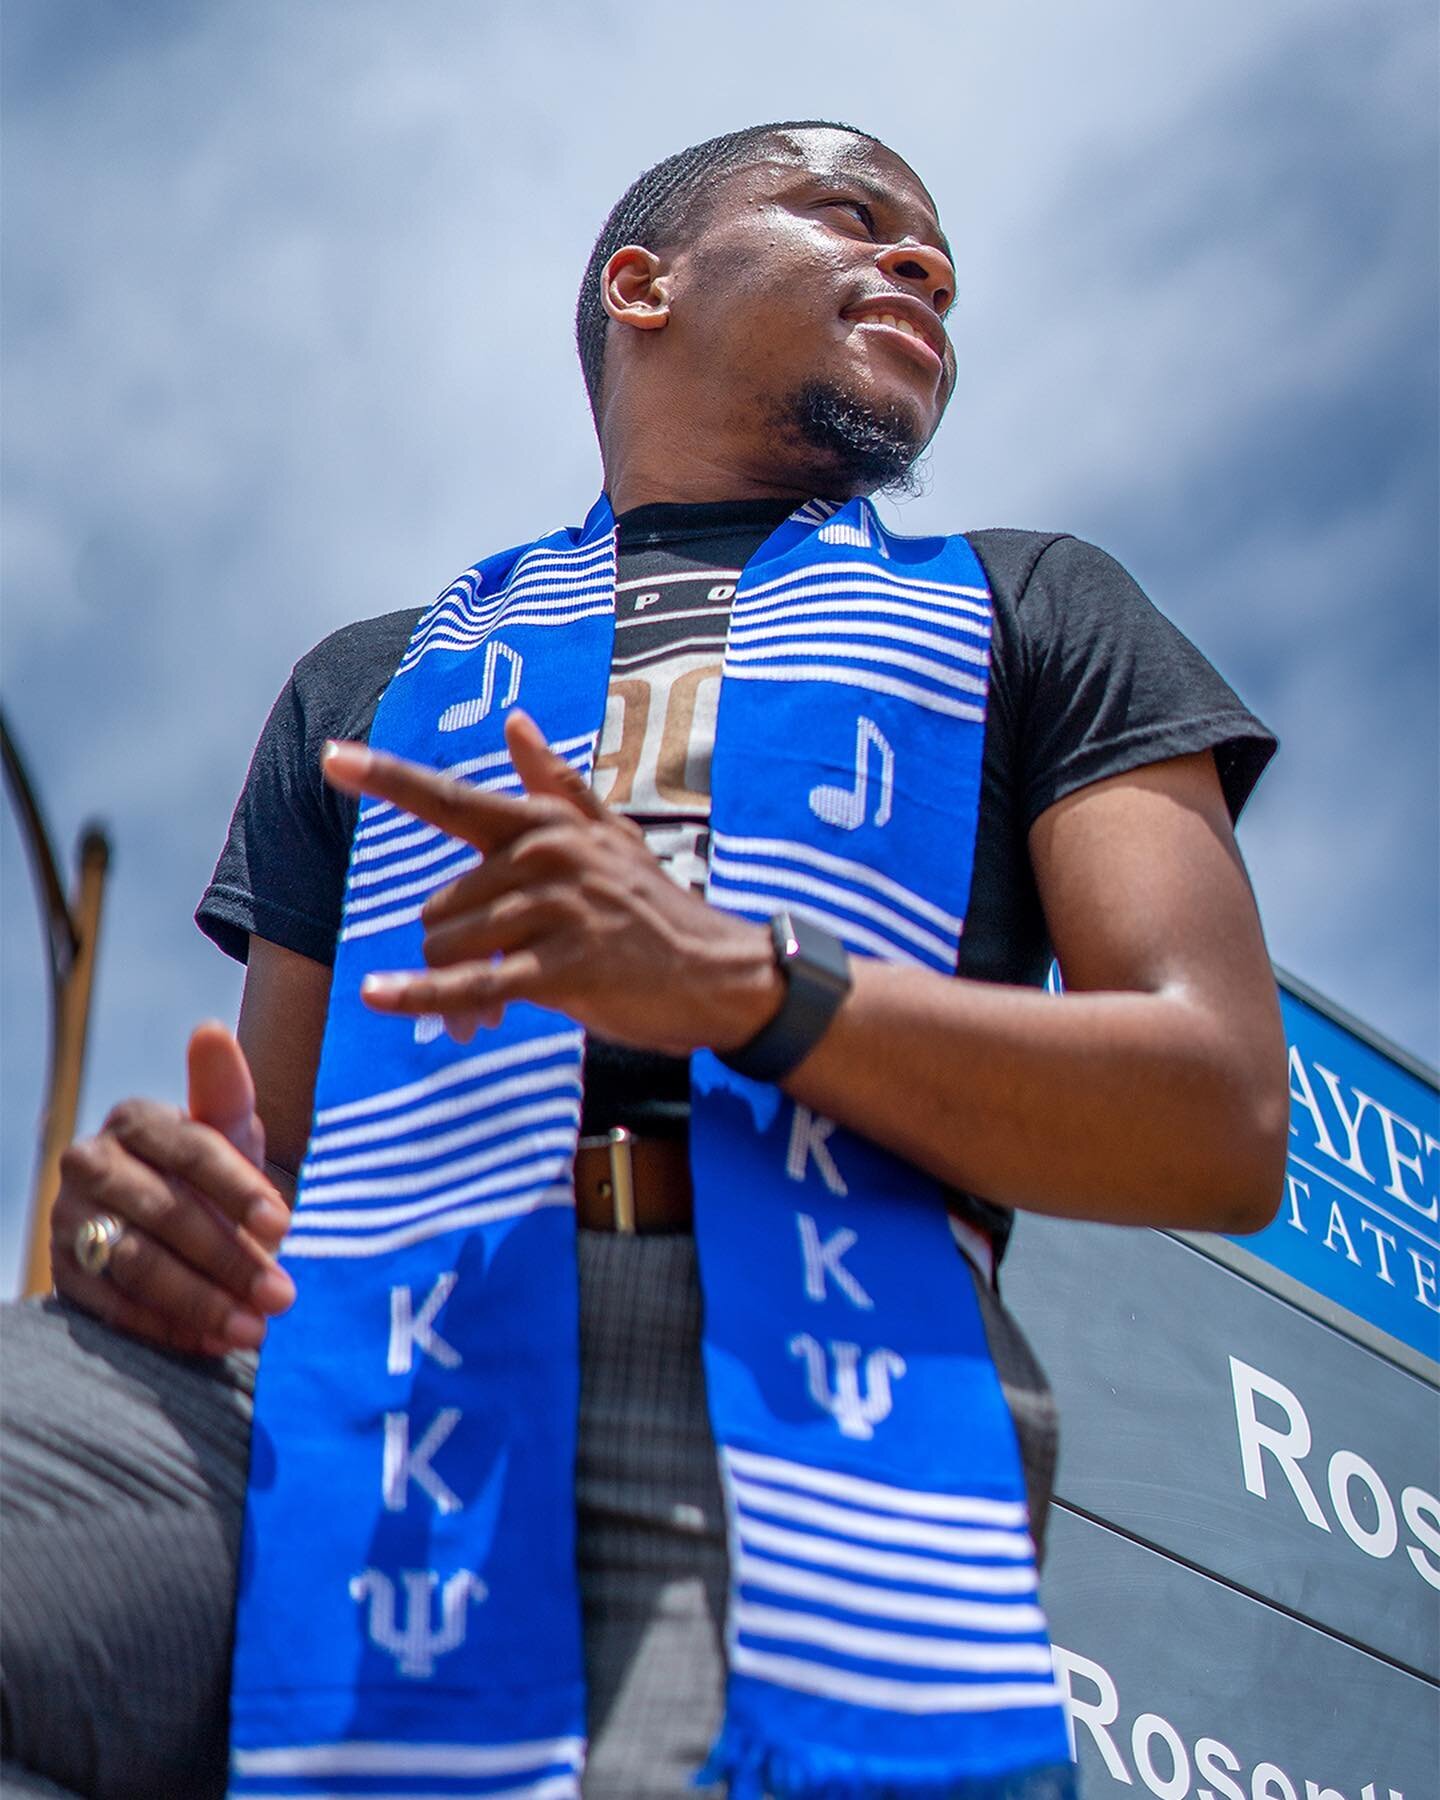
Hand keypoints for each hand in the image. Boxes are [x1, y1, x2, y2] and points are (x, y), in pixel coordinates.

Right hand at [51, 1023, 295, 1355]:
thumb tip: (210, 1030)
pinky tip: (210, 1344)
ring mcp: (70, 1219)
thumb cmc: (210, 1171)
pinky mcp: (63, 1271)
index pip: (192, 1150)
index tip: (284, 1224)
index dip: (239, 1188)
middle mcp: (91, 1163)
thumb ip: (224, 1087)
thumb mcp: (228, 1129)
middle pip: (164, 1213)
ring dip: (200, 1302)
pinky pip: (111, 1306)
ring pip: (137, 1263)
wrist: (170, 1224)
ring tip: (253, 1330)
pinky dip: (164, 1328)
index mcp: (137, 1119)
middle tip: (280, 1297)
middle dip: (228, 1259)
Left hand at [321, 711, 781, 1054]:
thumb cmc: (654, 907)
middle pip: (441, 907)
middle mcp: (544, 859)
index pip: (451, 798)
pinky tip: (379, 997)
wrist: (720, 973)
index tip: (331, 757)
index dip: (386, 777)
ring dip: (460, 986)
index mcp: (545, 827)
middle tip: (499, 976)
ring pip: (452, 946)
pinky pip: (474, 981)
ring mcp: (554, 912)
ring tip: (501, 1007)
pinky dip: (423, 995)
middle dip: (457, 949)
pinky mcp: (564, 968)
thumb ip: (555, 784)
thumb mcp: (609, 836)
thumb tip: (515, 722)